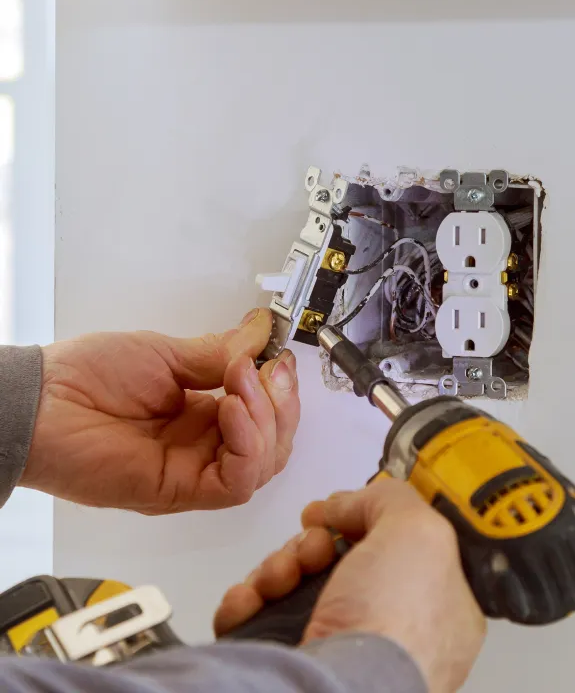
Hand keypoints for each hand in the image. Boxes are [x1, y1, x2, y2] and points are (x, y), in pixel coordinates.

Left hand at [21, 309, 299, 513]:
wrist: (43, 402)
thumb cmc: (89, 375)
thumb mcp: (166, 353)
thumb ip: (219, 352)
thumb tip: (261, 332)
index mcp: (202, 414)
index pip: (265, 415)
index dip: (280, 389)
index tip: (278, 356)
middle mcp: (203, 446)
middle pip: (273, 444)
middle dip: (282, 404)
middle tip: (267, 369)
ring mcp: (193, 470)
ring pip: (262, 465)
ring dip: (266, 420)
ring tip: (240, 382)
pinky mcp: (178, 490)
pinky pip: (234, 483)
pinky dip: (247, 445)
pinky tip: (232, 410)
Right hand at [215, 479, 485, 692]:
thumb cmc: (394, 622)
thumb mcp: (419, 533)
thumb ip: (391, 500)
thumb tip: (347, 503)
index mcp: (435, 606)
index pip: (396, 547)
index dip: (362, 521)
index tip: (339, 509)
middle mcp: (387, 629)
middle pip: (336, 560)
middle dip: (311, 543)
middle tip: (312, 548)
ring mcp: (336, 650)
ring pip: (294, 584)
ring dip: (276, 566)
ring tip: (278, 579)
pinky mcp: (289, 661)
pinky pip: (258, 616)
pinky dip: (247, 601)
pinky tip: (250, 599)